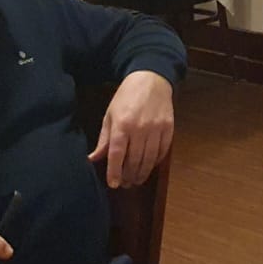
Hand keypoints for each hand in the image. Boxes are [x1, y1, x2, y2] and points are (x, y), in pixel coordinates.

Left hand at [89, 69, 174, 187]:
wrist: (151, 79)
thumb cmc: (126, 97)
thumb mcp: (110, 115)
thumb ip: (104, 139)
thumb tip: (93, 159)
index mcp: (122, 125)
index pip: (117, 155)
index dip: (114, 172)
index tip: (113, 184)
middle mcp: (140, 128)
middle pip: (134, 160)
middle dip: (129, 175)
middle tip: (125, 184)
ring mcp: (157, 128)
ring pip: (149, 158)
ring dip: (142, 172)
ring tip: (136, 180)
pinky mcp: (169, 127)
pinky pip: (163, 150)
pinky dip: (156, 161)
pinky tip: (150, 166)